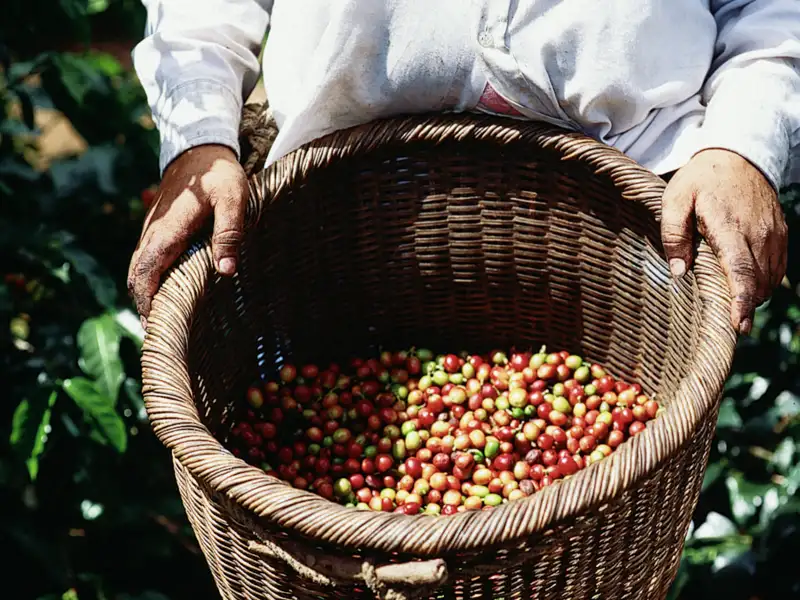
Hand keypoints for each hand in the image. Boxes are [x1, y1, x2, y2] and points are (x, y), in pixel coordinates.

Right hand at [128, 144, 247, 325]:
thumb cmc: (219, 175)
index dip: (147, 301)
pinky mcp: (158, 231)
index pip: (146, 272)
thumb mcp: (232, 199)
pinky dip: (151, 282)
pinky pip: (148, 261)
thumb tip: (225, 271)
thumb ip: (229, 233)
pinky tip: (168, 297)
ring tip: (164, 324)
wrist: (200, 150)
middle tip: (161, 336)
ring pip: (139, 270)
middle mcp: (153, 234)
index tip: (155, 327)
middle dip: (144, 306)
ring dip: (147, 295)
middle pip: (137, 277)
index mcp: (168, 230)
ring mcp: (152, 232)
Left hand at [661, 148, 787, 334]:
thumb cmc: (701, 179)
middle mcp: (759, 234)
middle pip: (758, 282)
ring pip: (770, 279)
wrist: (738, 155)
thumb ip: (673, 234)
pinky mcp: (781, 234)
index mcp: (730, 227)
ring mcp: (774, 235)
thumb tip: (679, 272)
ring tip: (735, 305)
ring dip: (754, 295)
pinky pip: (777, 269)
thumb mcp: (675, 200)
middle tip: (729, 324)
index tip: (738, 325)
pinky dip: (764, 282)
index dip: (741, 301)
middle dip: (745, 306)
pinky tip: (747, 286)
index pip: (740, 270)